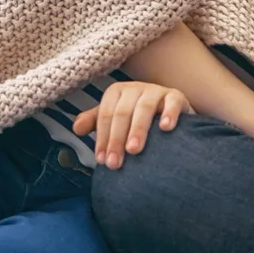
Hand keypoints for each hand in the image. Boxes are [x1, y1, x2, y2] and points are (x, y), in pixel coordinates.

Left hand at [72, 82, 191, 169]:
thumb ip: (95, 122)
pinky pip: (173, 103)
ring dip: (138, 129)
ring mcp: (157, 91)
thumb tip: (77, 128)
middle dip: (116, 139)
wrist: (169, 115)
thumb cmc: (136, 119)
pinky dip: (169, 114)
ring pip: (144, 108)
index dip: (102, 137)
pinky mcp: (176, 97)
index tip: (102, 160)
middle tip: (115, 163)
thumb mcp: (114, 120)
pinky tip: (165, 129)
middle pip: (122, 112)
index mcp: (117, 92)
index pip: (105, 114)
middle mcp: (135, 88)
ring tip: (134, 150)